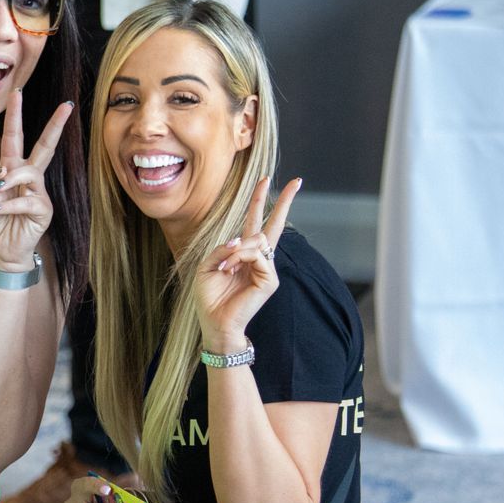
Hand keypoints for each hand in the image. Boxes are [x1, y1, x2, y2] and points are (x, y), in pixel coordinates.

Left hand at [0, 94, 71, 276]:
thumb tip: (3, 170)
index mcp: (11, 167)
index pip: (15, 137)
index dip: (16, 115)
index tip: (18, 93)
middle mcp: (28, 176)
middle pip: (45, 146)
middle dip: (55, 125)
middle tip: (67, 104)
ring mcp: (39, 192)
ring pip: (30, 172)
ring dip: (10, 179)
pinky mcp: (43, 209)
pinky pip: (28, 199)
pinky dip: (10, 203)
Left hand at [194, 176, 301, 353]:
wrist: (215, 323)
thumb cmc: (210, 297)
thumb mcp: (207, 265)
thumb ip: (223, 248)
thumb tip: (242, 239)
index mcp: (243, 253)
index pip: (256, 222)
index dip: (260, 200)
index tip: (266, 179)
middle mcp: (258, 258)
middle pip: (274, 224)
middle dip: (284, 200)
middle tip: (296, 180)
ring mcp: (267, 268)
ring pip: (257, 240)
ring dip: (235, 250)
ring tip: (224, 268)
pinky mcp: (270, 280)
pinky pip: (256, 255)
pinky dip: (239, 258)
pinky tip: (230, 270)